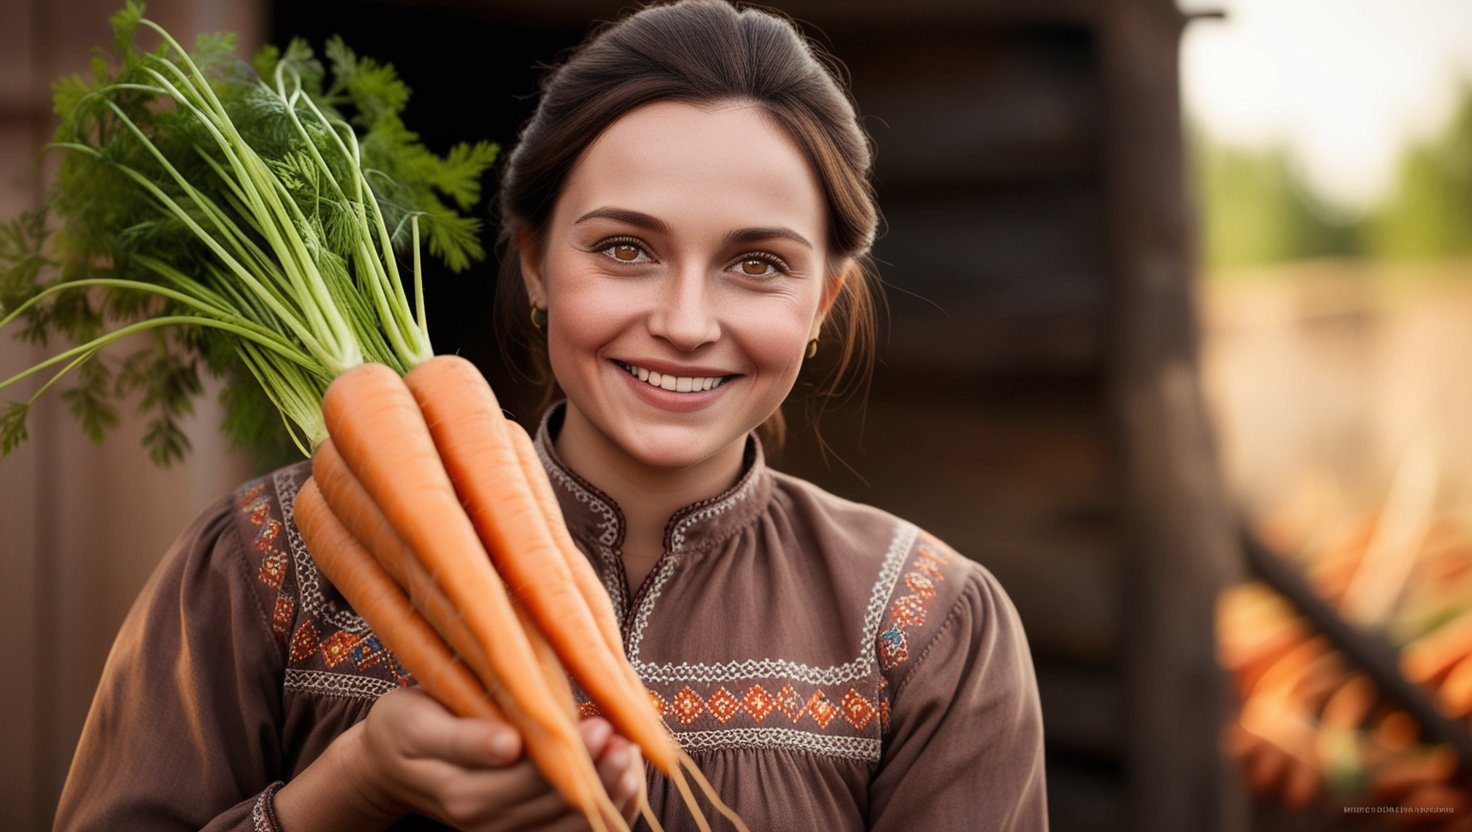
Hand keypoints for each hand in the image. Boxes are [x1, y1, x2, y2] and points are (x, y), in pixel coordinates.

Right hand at [348, 687, 643, 830]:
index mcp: (462, 791)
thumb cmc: (406, 727)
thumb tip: (509, 745)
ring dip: (611, 795)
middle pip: (556, 804)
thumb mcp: (417, 721)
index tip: (602, 727)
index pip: (528, 778)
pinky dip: (608, 811)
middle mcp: (486, 821)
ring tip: (632, 754)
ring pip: (571, 826)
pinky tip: (628, 777)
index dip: (572, 756)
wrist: (390, 764)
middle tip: (627, 737)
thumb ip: (463, 736)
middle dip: (600, 773)